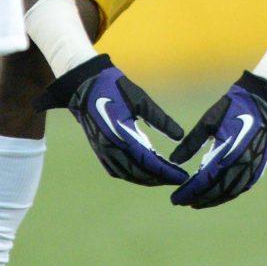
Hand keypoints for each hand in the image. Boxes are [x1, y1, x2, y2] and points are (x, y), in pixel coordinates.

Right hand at [35, 54, 187, 185]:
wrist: (84, 85)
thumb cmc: (115, 89)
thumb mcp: (140, 99)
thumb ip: (160, 119)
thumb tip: (179, 135)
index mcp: (122, 134)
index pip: (148, 161)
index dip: (165, 171)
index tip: (181, 176)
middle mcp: (110, 147)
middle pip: (137, 172)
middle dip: (158, 179)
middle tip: (177, 179)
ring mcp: (102, 150)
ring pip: (126, 174)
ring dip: (145, 179)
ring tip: (163, 178)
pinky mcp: (98, 149)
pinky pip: (115, 170)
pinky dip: (130, 176)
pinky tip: (141, 174)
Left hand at [169, 71, 266, 208]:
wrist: (266, 101)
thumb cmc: (233, 107)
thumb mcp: (208, 122)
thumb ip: (191, 143)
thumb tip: (174, 160)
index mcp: (228, 154)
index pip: (204, 181)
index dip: (189, 192)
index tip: (174, 198)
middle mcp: (242, 166)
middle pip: (216, 190)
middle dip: (198, 198)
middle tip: (181, 202)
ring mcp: (253, 169)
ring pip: (230, 192)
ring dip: (212, 199)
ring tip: (196, 202)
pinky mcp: (259, 168)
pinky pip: (241, 187)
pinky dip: (227, 194)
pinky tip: (216, 194)